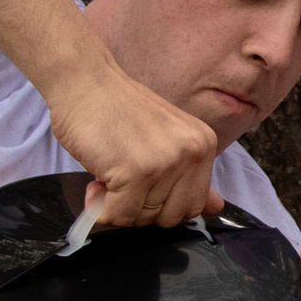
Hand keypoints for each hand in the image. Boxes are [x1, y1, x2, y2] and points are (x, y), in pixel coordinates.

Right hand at [48, 57, 223, 226]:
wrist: (83, 81)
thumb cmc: (115, 109)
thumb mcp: (164, 138)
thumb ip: (190, 176)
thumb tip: (216, 208)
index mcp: (204, 144)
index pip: (193, 206)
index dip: (161, 204)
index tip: (141, 185)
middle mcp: (192, 152)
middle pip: (169, 217)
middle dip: (140, 208)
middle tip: (121, 179)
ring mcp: (166, 162)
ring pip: (142, 219)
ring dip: (117, 205)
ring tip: (107, 172)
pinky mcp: (137, 172)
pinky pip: (119, 215)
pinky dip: (101, 207)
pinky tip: (95, 180)